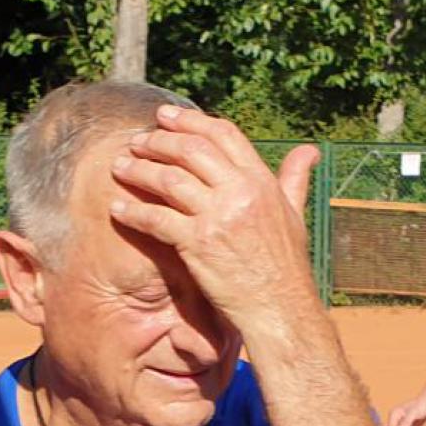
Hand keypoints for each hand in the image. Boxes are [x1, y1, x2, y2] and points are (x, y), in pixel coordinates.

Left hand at [109, 105, 319, 334]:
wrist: (280, 309)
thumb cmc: (286, 266)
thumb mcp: (296, 215)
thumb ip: (294, 179)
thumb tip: (309, 150)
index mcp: (261, 181)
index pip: (223, 134)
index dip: (190, 121)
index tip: (165, 117)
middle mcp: (240, 192)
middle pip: (190, 150)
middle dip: (157, 141)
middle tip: (135, 142)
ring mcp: (218, 217)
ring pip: (169, 179)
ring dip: (139, 170)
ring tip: (119, 167)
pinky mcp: (198, 244)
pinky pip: (156, 219)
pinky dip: (133, 212)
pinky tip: (117, 209)